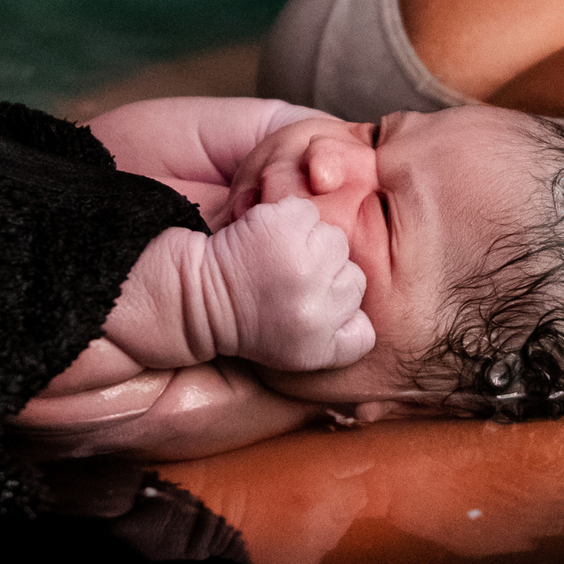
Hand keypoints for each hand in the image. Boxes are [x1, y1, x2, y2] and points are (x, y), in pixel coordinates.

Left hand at [205, 196, 374, 369]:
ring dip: (308, 243)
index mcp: (319, 347)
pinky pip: (308, 213)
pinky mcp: (285, 228)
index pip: (365, 328)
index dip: (343, 315)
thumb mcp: (299, 351)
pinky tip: (267, 237)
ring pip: (335, 241)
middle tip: (287, 281)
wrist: (195, 298)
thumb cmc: (247, 320)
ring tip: (277, 258)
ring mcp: (302, 267)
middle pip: (355, 277)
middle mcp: (315, 311)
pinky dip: (287, 218)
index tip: (310, 310)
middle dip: (324, 275)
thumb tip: (368, 313)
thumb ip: (343, 336)